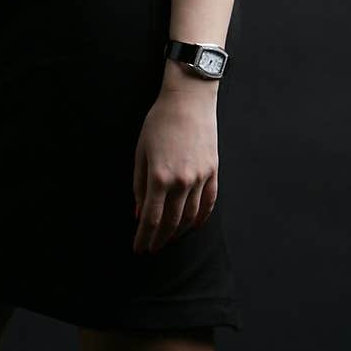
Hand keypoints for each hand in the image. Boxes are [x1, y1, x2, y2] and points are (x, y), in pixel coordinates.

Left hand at [132, 85, 218, 253]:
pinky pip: (208, 203)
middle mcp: (182, 182)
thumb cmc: (159, 122)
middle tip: (151, 249)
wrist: (188, 101)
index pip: (150, 218)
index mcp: (159, 177)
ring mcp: (200, 178)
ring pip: (190, 217)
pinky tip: (192, 226)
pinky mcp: (213, 172)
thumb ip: (139, 185)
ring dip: (178, 232)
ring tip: (168, 239)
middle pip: (170, 222)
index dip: (143, 237)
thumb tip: (138, 213)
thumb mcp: (141, 152)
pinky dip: (200, 219)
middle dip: (159, 239)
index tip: (138, 248)